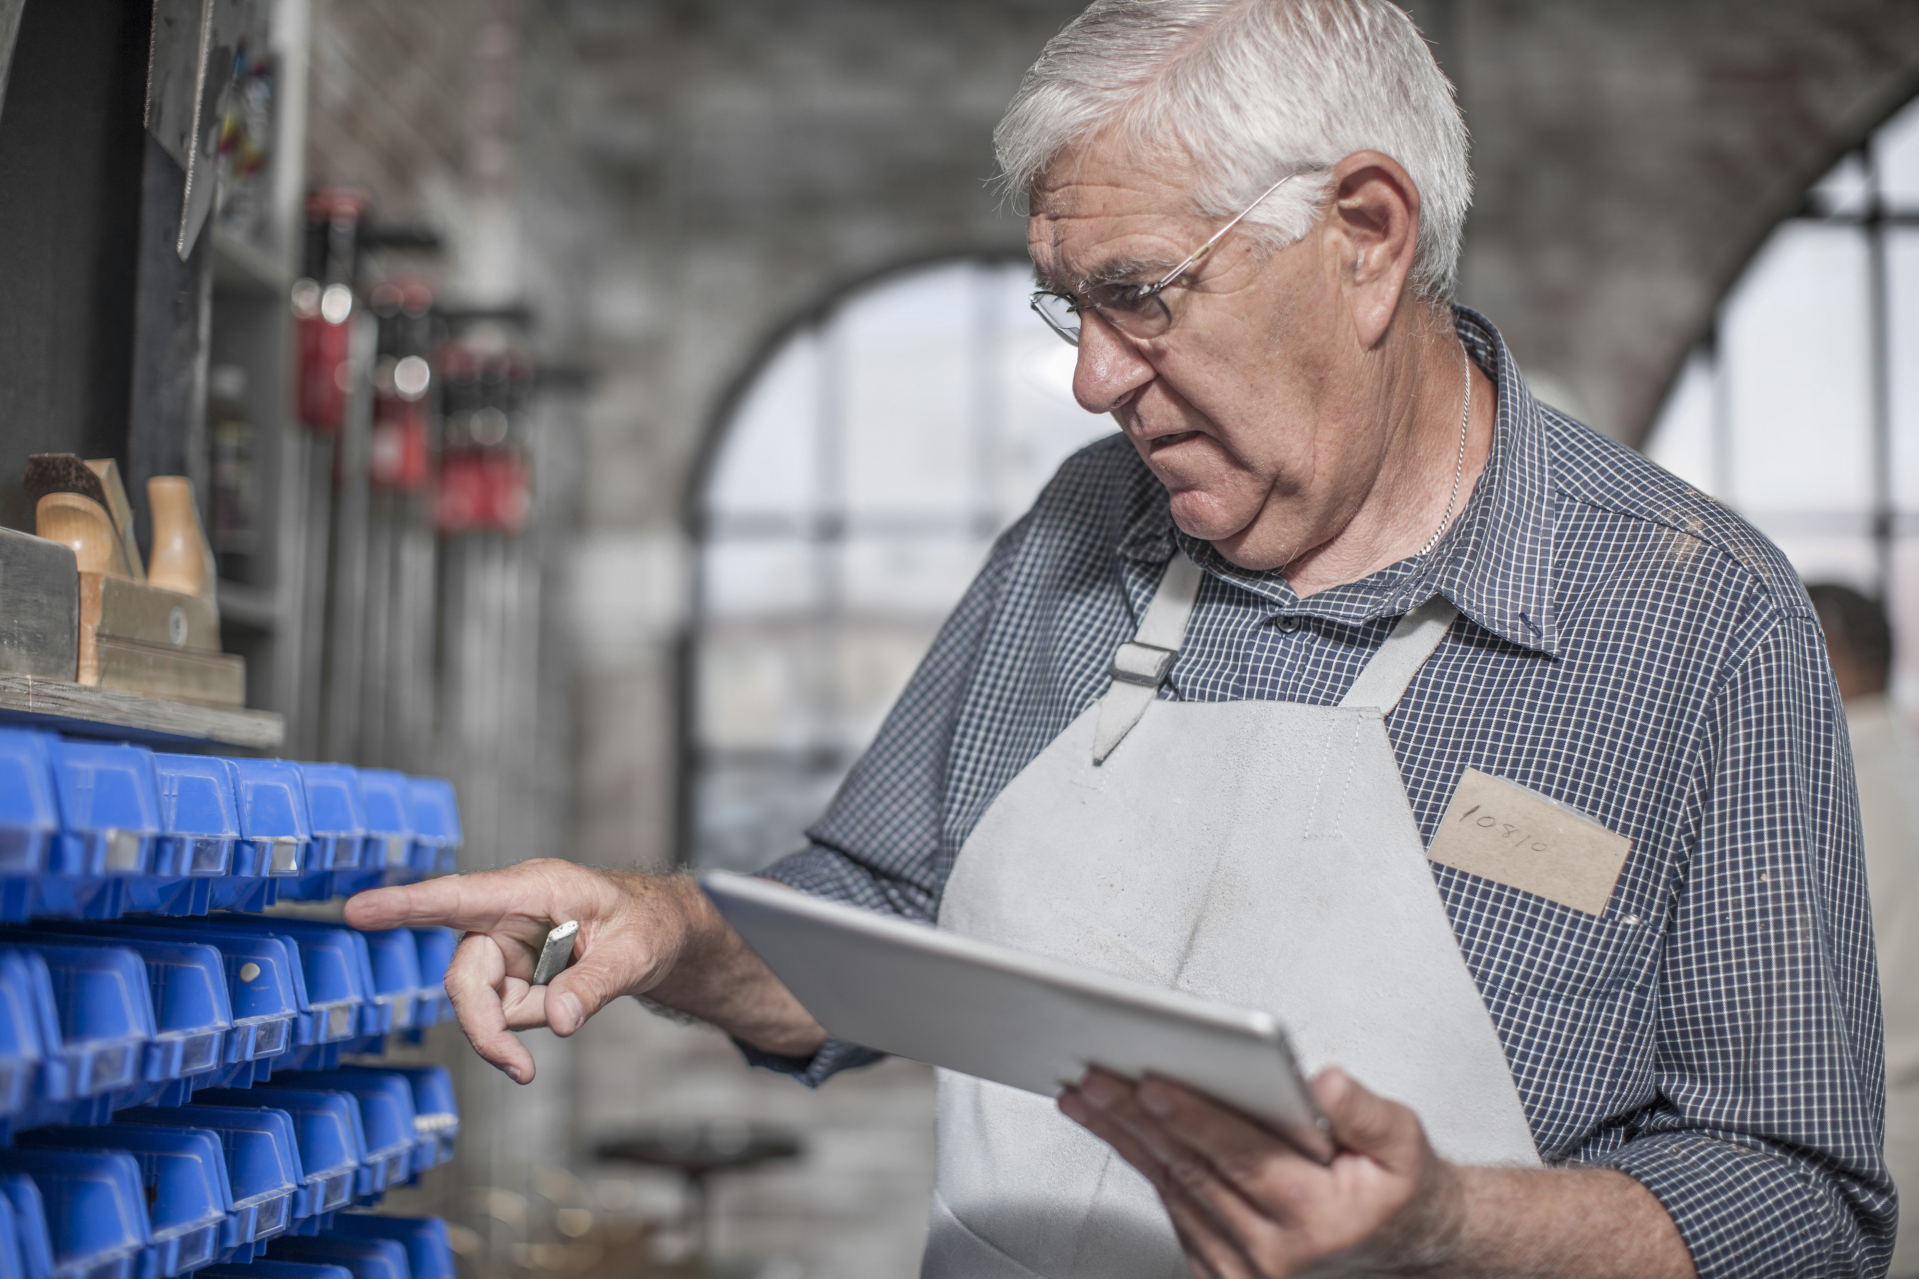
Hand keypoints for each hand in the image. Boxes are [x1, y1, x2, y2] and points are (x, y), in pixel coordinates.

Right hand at [345, 859, 699, 1083]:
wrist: (660, 933)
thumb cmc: (648, 923)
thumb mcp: (635, 953)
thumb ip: (595, 985)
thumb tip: (559, 1023)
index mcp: (533, 888)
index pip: (459, 897)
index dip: (406, 905)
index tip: (357, 910)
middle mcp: (506, 915)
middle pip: (465, 975)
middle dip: (484, 1025)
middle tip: (519, 1069)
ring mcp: (503, 946)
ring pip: (479, 1001)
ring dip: (509, 1030)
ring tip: (556, 1030)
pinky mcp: (508, 973)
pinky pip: (500, 1012)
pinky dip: (524, 1027)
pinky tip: (562, 1007)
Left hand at [1059, 1067, 1461, 1277]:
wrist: (1407, 1250)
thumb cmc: (1395, 1191)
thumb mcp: (1402, 1144)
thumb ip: (1364, 1112)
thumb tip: (1324, 1085)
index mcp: (1315, 1214)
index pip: (1240, 1155)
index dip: (1192, 1115)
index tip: (1150, 1082)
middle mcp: (1275, 1252)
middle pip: (1193, 1170)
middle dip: (1136, 1118)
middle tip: (1094, 1077)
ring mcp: (1245, 1270)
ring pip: (1173, 1190)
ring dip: (1126, 1139)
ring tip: (1089, 1095)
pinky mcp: (1224, 1273)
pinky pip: (1176, 1211)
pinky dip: (1147, 1167)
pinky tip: (1120, 1130)